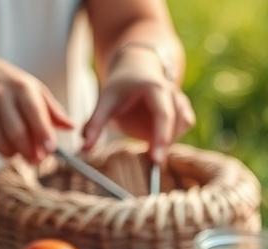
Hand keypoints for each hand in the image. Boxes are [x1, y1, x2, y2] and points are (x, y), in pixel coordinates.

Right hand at [0, 50, 72, 161]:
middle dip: (30, 152)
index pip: (35, 113)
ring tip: (20, 152)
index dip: (44, 134)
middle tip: (36, 160)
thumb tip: (71, 127)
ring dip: (14, 154)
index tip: (51, 149)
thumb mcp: (30, 86)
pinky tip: (2, 141)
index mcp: (21, 86)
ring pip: (1, 142)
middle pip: (17, 133)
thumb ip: (52, 109)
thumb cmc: (5, 81)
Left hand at [81, 47, 193, 161]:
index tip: (155, 160)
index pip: (163, 115)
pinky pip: (182, 129)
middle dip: (164, 144)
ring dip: (165, 138)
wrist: (137, 69)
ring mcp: (181, 102)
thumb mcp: (105, 101)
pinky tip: (156, 132)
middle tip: (152, 161)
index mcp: (155, 88)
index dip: (161, 138)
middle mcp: (173, 94)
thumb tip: (83, 149)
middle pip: (176, 125)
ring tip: (145, 132)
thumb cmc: (121, 86)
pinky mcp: (184, 111)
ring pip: (180, 128)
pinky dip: (170, 136)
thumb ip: (95, 125)